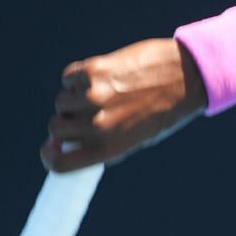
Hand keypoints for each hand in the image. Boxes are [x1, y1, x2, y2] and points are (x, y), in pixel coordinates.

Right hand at [40, 37, 209, 171]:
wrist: (186, 75)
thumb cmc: (164, 110)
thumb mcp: (137, 138)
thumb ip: (102, 143)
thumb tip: (63, 142)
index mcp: (110, 149)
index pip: (61, 164)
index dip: (50, 157)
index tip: (50, 149)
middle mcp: (99, 126)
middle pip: (55, 129)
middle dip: (65, 122)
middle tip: (85, 115)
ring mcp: (94, 97)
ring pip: (61, 102)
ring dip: (74, 98)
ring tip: (102, 93)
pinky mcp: (92, 71)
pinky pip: (68, 78)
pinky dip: (78, 77)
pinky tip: (102, 76)